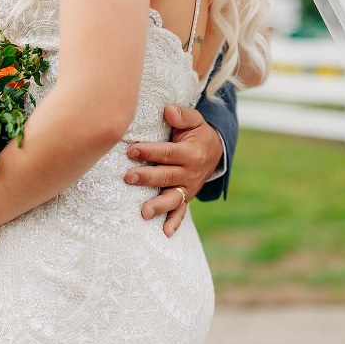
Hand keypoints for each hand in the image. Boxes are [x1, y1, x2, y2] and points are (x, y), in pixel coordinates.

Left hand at [124, 105, 222, 236]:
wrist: (215, 152)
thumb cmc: (197, 133)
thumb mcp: (195, 120)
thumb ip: (182, 115)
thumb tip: (167, 110)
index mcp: (191, 153)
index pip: (167, 153)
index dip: (149, 152)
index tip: (131, 150)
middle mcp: (190, 173)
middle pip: (166, 176)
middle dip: (147, 178)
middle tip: (129, 178)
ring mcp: (188, 188)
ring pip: (173, 198)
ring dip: (159, 205)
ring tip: (144, 212)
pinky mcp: (186, 197)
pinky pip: (181, 212)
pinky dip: (174, 222)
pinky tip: (165, 233)